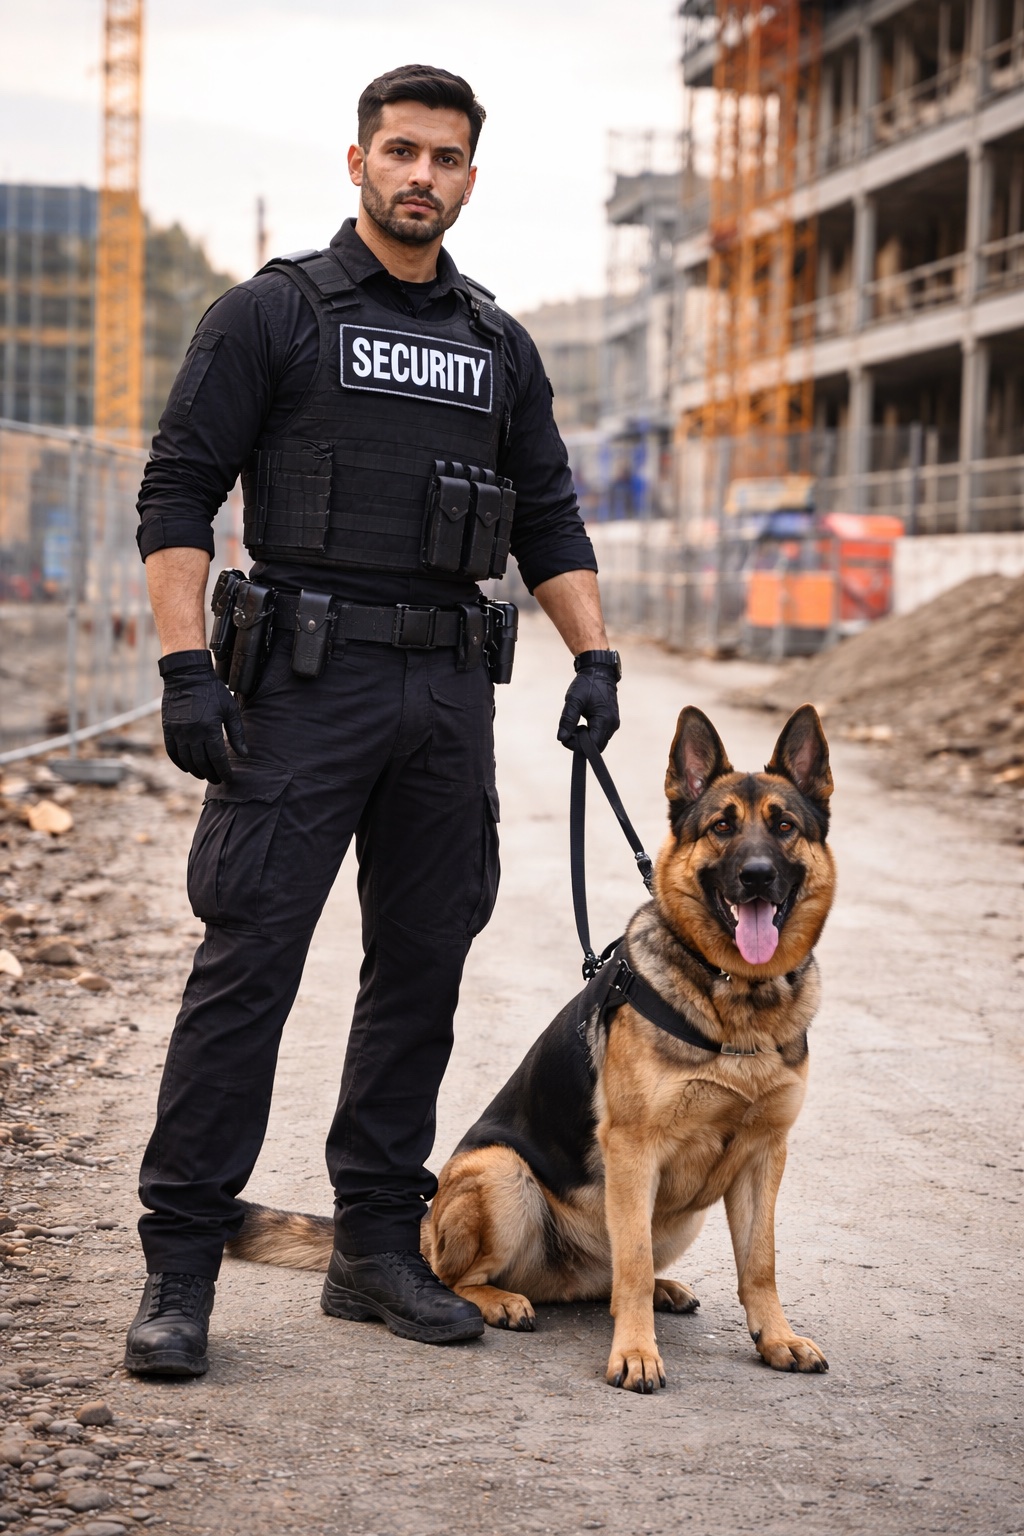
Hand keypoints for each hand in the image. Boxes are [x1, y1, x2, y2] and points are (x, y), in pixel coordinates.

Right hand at [159, 649, 247, 782]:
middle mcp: (192, 733)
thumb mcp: (230, 710)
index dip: (223, 771)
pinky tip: (188, 768)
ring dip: (196, 771)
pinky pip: (172, 752)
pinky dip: (180, 763)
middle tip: (218, 780)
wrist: (187, 676)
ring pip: (187, 760)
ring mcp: (178, 732)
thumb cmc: (213, 691)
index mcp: (209, 728)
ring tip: (205, 775)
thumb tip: (244, 754)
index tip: (229, 779)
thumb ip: (237, 733)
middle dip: (211, 774)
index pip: (217, 758)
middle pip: (202, 763)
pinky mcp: (168, 729)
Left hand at [557, 660, 619, 753]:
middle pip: (596, 746)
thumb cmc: (587, 684)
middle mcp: (612, 725)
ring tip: (576, 724)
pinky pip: (600, 736)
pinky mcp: (611, 722)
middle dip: (581, 743)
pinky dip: (590, 734)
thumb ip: (568, 719)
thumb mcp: (574, 700)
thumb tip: (561, 738)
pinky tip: (583, 723)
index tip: (566, 734)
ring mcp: (613, 724)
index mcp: (604, 720)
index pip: (592, 745)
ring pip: (598, 742)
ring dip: (585, 739)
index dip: (577, 745)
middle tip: (570, 729)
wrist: (600, 672)